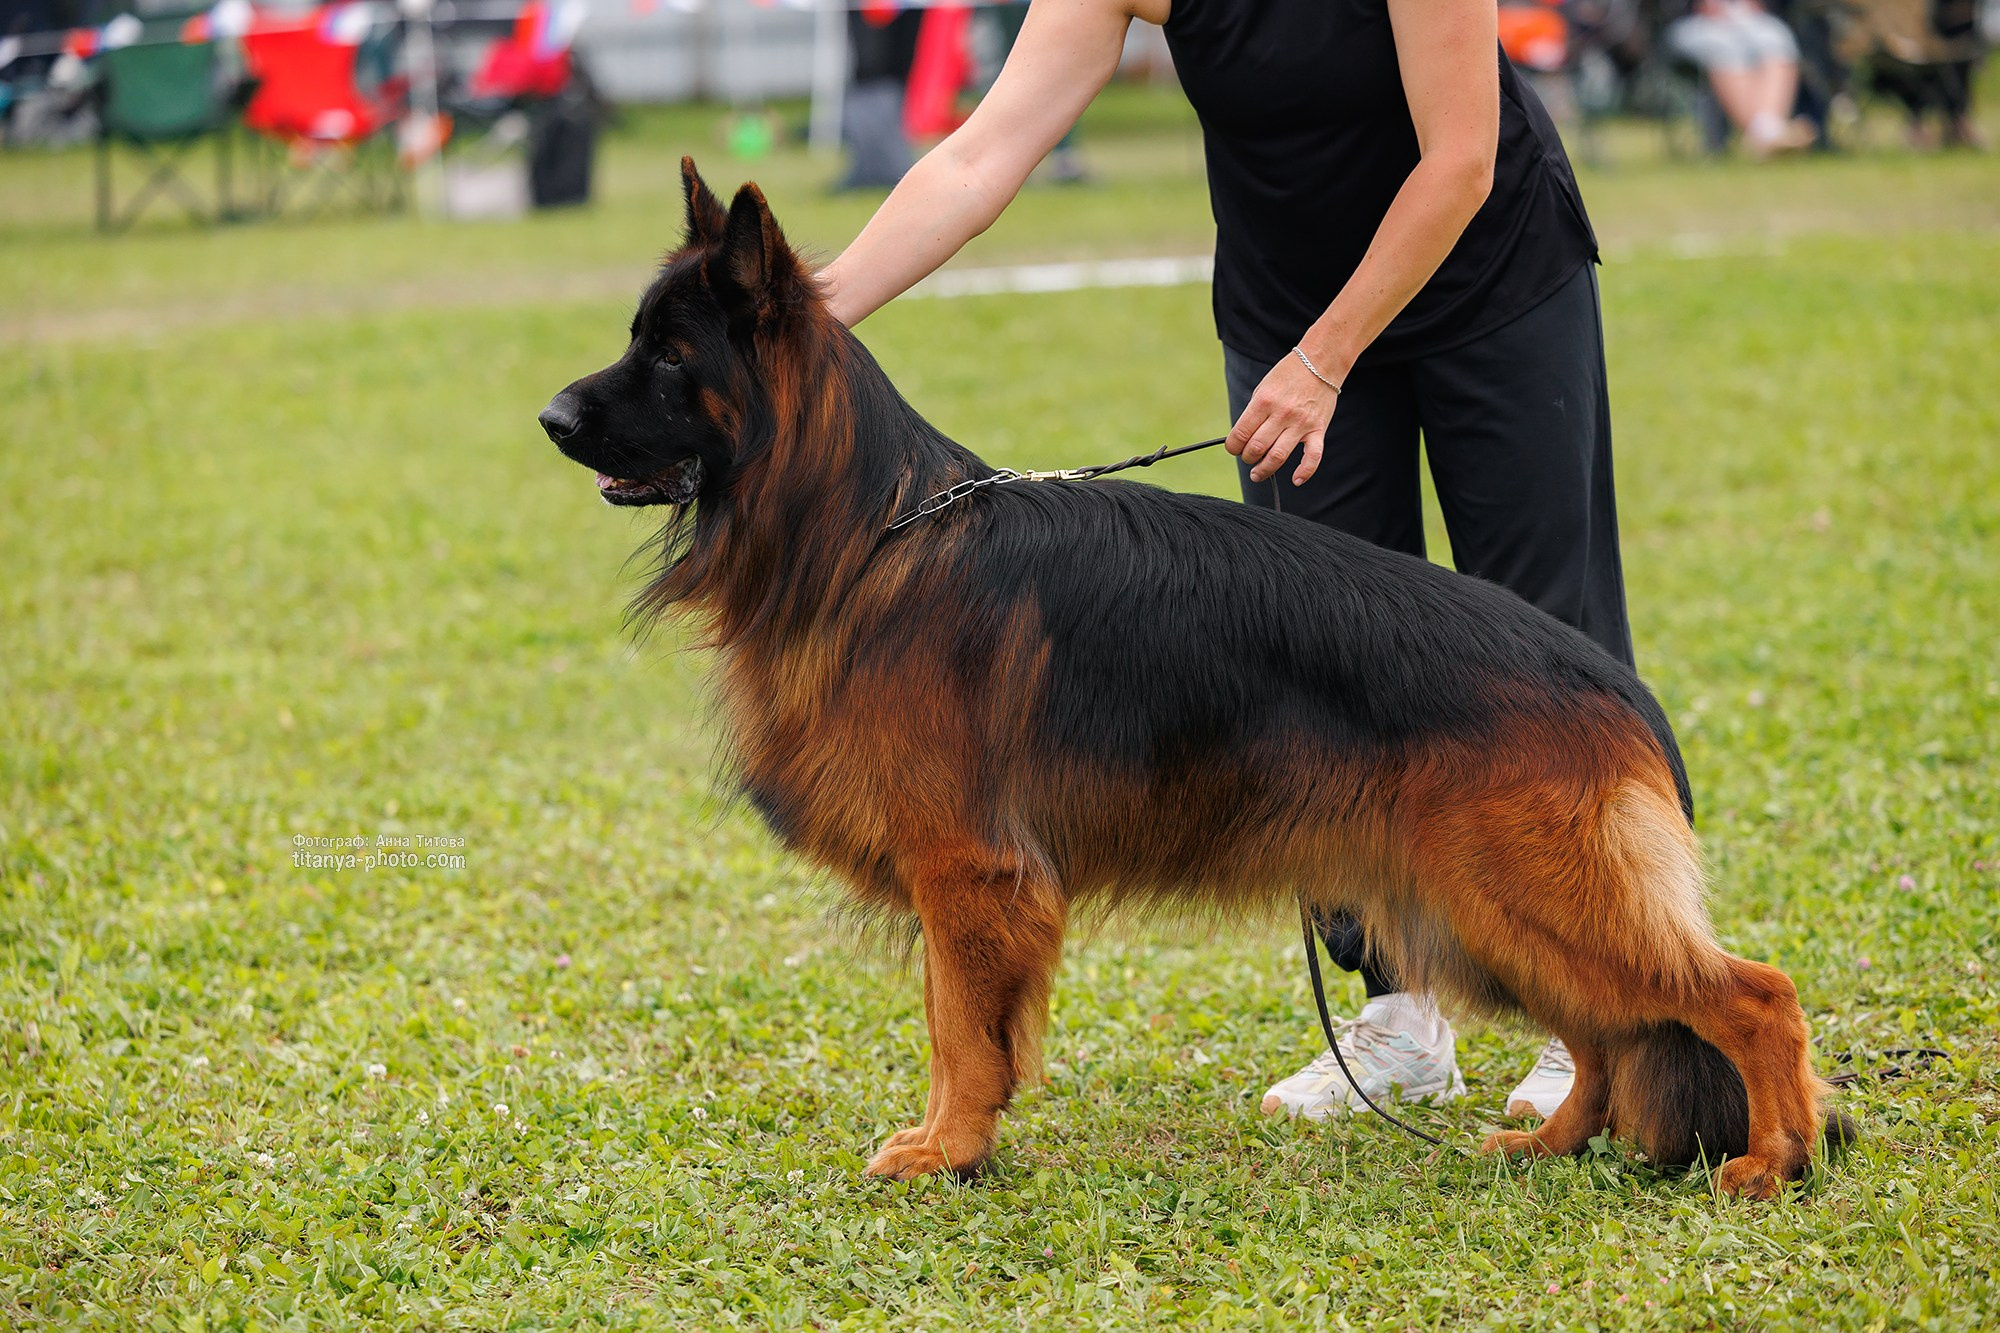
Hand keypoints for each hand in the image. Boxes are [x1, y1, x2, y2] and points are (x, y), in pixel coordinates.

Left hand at [1226, 352, 1339, 485]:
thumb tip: (1243, 438)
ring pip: (1278, 456)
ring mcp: (1301, 423)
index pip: (1240, 434)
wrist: (1320, 362)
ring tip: (1258, 474)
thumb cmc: (1288, 375)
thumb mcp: (1263, 388)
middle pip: (1256, 448)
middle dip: (1247, 458)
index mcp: (1264, 402)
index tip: (1234, 448)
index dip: (1233, 447)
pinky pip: (1313, 456)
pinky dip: (1305, 472)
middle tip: (1248, 457)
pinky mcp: (1318, 429)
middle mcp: (1281, 414)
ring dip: (1264, 469)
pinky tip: (1296, 480)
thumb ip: (1253, 413)